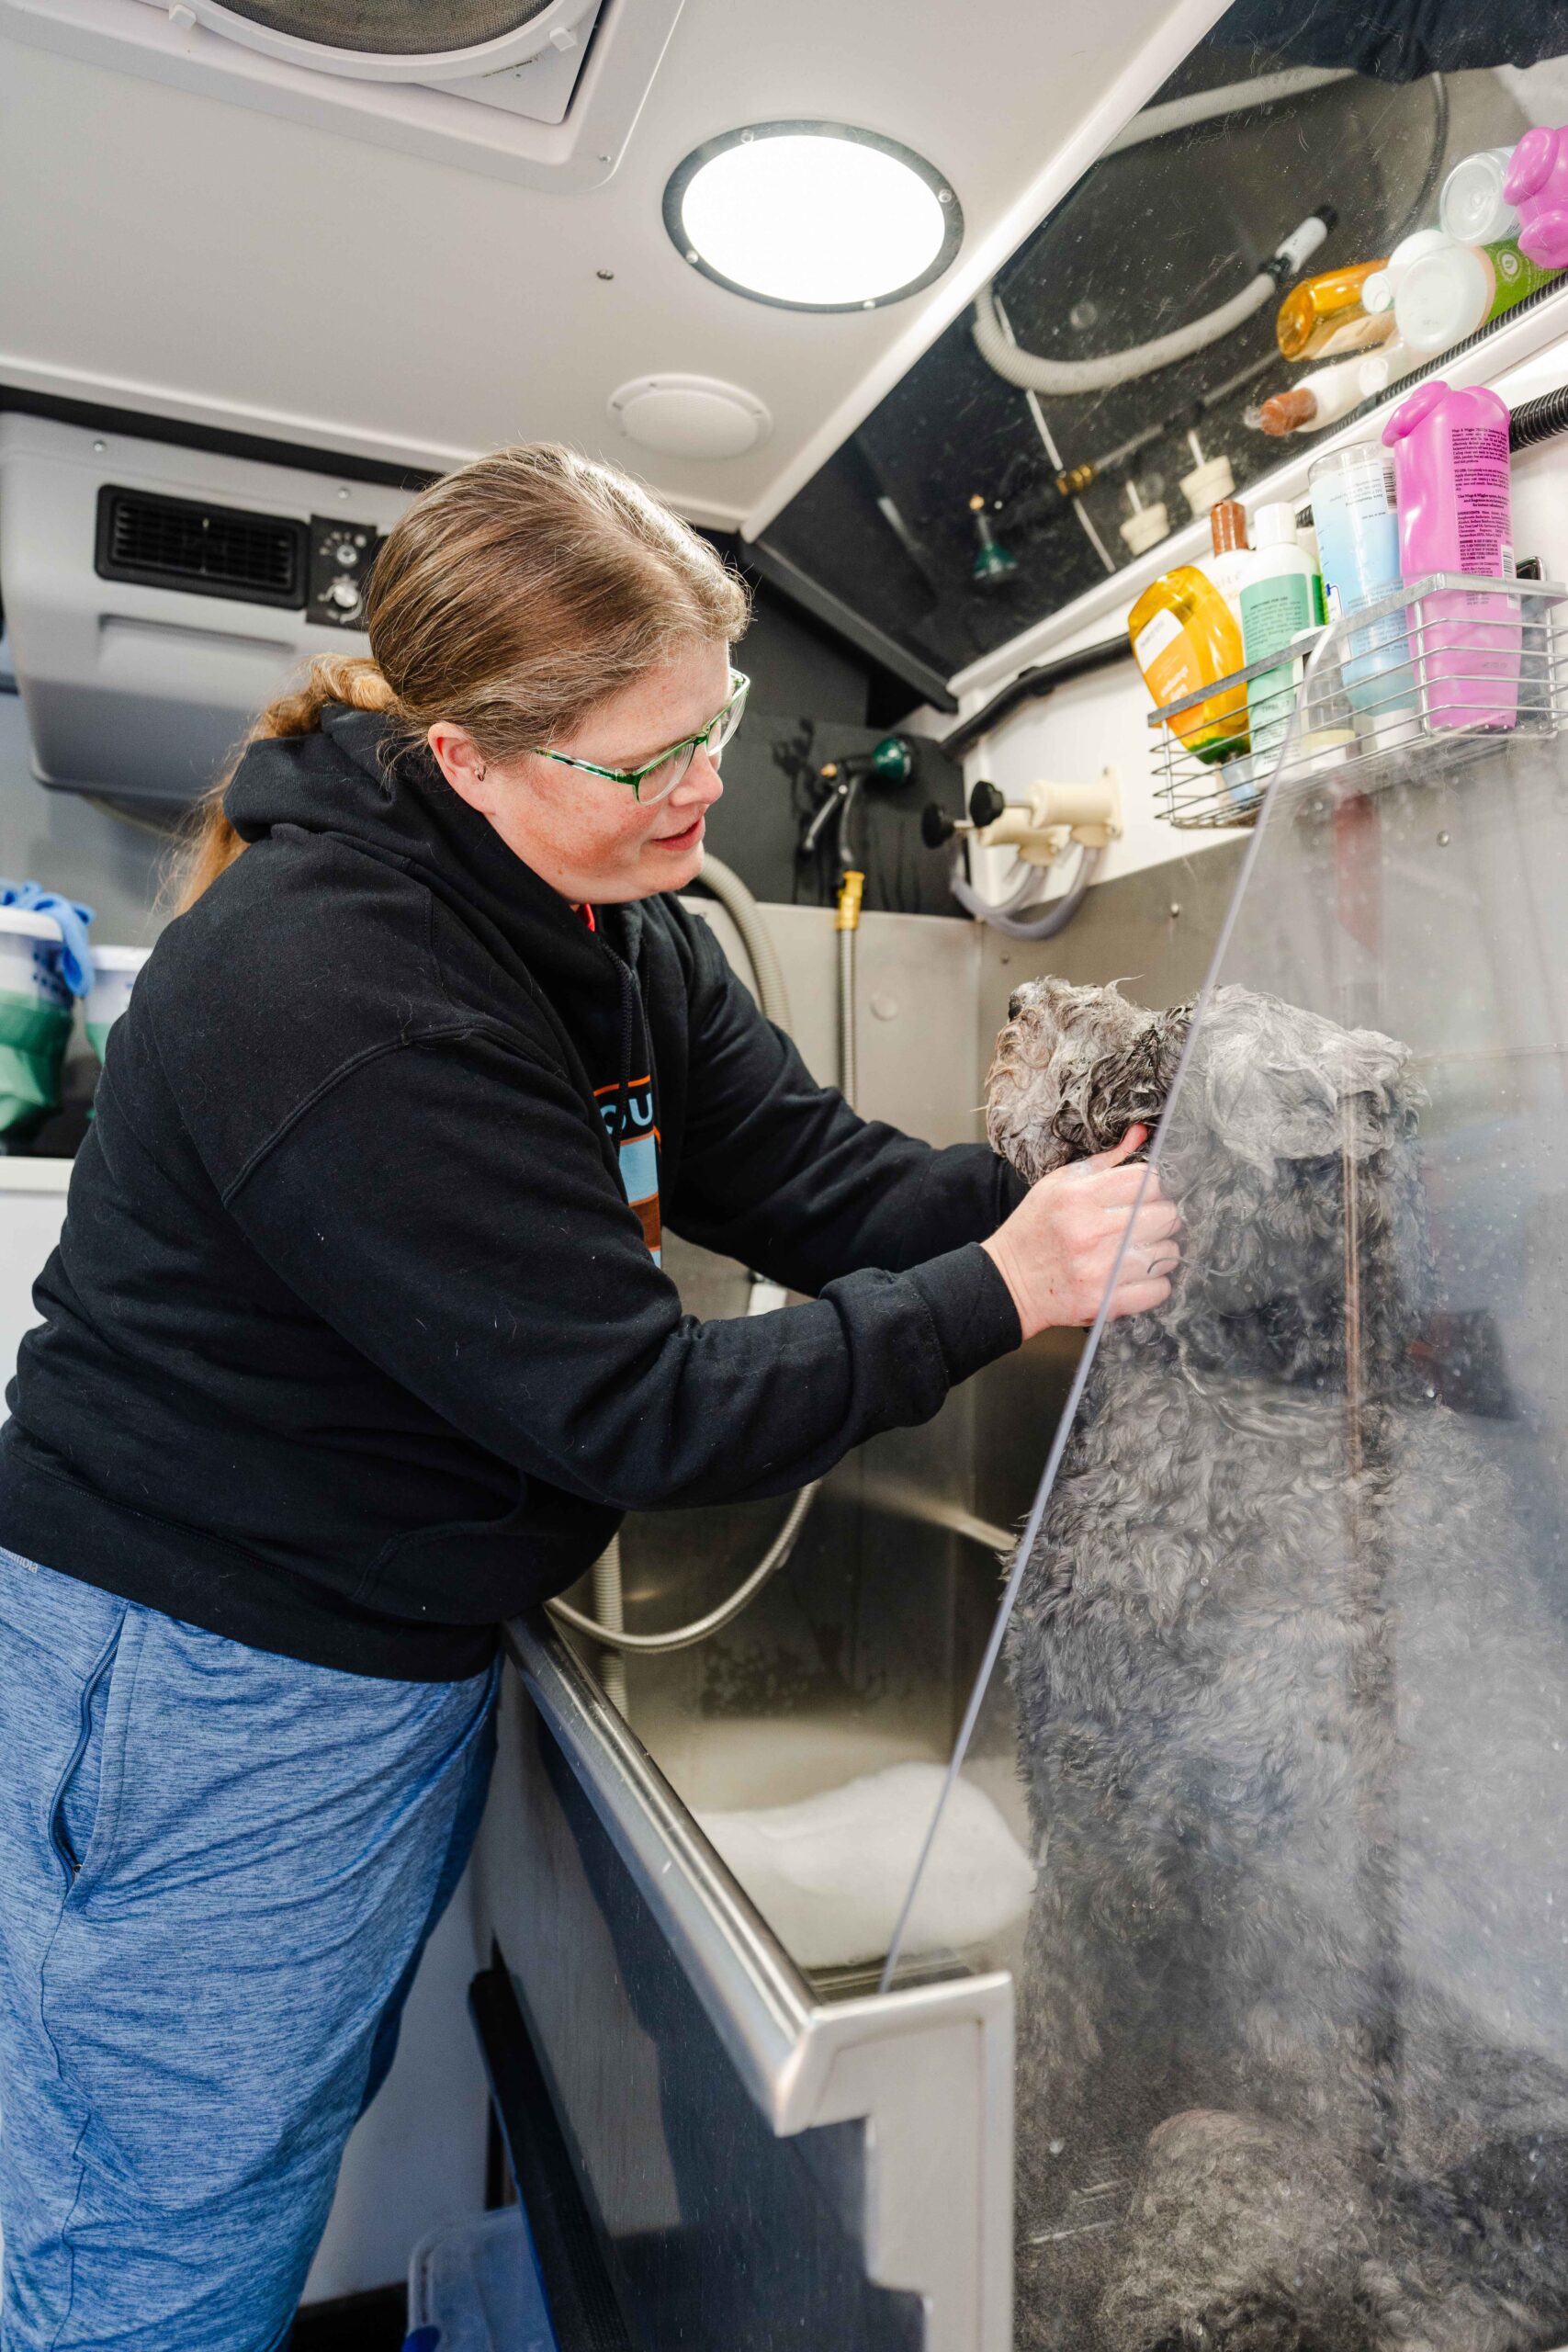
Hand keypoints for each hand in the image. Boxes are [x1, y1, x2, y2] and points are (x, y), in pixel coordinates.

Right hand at [981, 1126, 1179, 1340]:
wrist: (1007, 1281)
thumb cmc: (1035, 1228)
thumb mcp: (1059, 1183)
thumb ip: (1105, 1161)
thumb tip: (1141, 1133)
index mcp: (1079, 1197)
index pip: (1147, 1181)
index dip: (1153, 1186)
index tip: (1145, 1194)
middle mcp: (1091, 1232)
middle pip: (1165, 1216)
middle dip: (1161, 1217)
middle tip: (1145, 1222)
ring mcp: (1100, 1270)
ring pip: (1167, 1252)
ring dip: (1160, 1249)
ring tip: (1139, 1248)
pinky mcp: (1105, 1301)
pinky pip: (1159, 1288)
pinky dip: (1156, 1282)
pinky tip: (1138, 1274)